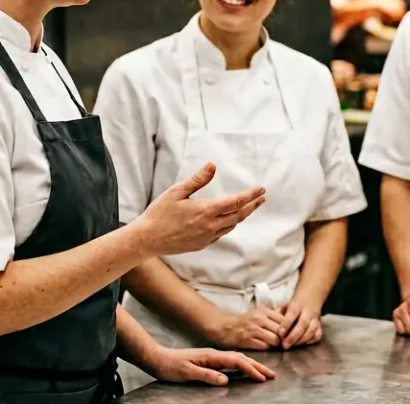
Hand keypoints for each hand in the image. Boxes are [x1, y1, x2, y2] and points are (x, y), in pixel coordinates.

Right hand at [136, 163, 265, 256]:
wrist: (147, 239)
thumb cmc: (159, 213)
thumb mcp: (176, 192)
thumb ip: (197, 179)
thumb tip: (212, 165)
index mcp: (205, 211)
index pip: (236, 202)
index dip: (251, 195)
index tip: (261, 189)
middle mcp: (210, 226)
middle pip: (239, 215)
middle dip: (252, 206)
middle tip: (262, 198)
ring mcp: (206, 237)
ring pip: (231, 226)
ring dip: (242, 216)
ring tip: (248, 207)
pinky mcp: (201, 245)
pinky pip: (221, 234)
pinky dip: (229, 225)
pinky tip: (228, 220)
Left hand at [149, 347, 274, 385]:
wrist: (157, 358)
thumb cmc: (170, 366)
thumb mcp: (187, 373)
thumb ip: (207, 376)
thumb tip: (226, 380)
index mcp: (211, 356)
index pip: (236, 361)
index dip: (251, 369)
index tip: (262, 377)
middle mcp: (213, 354)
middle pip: (241, 358)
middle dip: (257, 366)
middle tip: (271, 374)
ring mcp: (211, 357)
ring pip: (237, 359)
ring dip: (251, 365)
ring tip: (263, 372)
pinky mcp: (208, 360)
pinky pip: (230, 362)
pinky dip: (241, 365)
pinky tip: (244, 369)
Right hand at [211, 306, 287, 350]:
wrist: (224, 327)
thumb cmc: (245, 322)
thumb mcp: (259, 313)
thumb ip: (273, 316)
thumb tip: (290, 321)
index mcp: (264, 311)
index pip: (284, 319)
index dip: (288, 328)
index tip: (289, 334)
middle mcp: (259, 318)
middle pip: (281, 330)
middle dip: (283, 338)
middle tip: (283, 342)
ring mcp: (253, 329)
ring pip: (274, 339)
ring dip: (276, 344)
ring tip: (274, 345)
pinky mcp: (247, 340)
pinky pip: (264, 346)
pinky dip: (267, 348)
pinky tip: (264, 347)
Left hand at [278, 299, 322, 349]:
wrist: (310, 298)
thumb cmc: (293, 306)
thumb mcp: (284, 306)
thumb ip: (278, 315)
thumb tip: (271, 326)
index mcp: (297, 305)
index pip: (292, 313)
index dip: (286, 323)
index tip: (280, 333)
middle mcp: (308, 311)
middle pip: (303, 323)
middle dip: (294, 336)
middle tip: (285, 345)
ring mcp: (315, 318)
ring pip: (312, 330)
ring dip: (302, 339)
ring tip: (292, 346)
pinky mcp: (320, 325)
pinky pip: (318, 334)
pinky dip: (311, 340)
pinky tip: (303, 344)